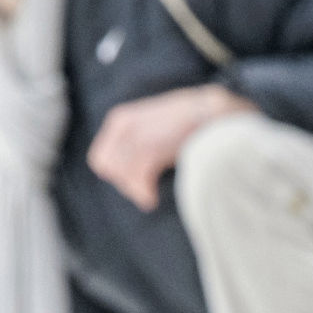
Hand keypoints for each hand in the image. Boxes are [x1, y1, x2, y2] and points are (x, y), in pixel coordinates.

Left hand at [88, 83, 252, 211]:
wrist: (212, 113)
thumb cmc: (187, 125)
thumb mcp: (154, 128)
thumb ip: (137, 145)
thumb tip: (127, 177)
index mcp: (119, 120)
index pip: (100, 159)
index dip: (115, 175)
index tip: (134, 182)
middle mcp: (122, 126)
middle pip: (108, 169)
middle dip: (124, 184)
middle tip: (144, 190)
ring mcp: (136, 135)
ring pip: (123, 175)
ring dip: (136, 190)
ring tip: (150, 196)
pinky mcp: (151, 148)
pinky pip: (138, 179)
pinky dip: (145, 194)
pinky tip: (152, 200)